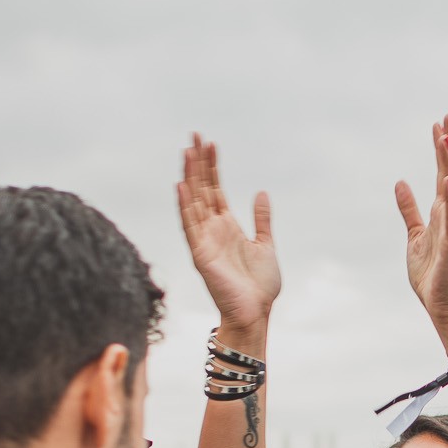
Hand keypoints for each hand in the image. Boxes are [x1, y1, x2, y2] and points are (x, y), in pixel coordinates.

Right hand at [178, 134, 279, 330]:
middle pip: (201, 188)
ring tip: (187, 151)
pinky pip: (189, 226)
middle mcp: (212, 229)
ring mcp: (204, 240)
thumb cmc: (260, 286)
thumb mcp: (265, 245)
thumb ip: (262, 220)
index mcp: (226, 226)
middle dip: (198, 163)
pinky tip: (181, 185)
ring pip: (193, 201)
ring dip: (190, 176)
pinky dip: (185, 206)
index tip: (209, 143)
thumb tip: (261, 193)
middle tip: (195, 135)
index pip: (214, 189)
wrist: (256, 312)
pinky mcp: (200, 254)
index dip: (212, 166)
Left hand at [395, 113, 447, 341]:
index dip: (442, 148)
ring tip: (445, 137)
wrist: (440, 303)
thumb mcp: (415, 234)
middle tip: (447, 116)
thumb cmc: (431, 273)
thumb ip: (409, 208)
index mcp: (443, 211)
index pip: (445, 172)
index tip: (439, 123)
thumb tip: (400, 182)